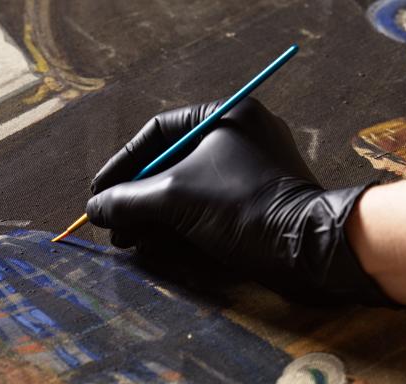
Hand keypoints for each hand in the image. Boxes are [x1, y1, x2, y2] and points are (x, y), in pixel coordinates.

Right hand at [86, 99, 395, 305]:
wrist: (311, 247)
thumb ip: (128, 199)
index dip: (122, 164)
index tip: (98, 193)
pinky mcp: (261, 201)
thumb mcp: (175, 198)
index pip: (158, 132)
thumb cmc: (244, 207)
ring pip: (189, 187)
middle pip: (171, 161)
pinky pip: (210, 204)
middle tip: (112, 223)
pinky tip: (157, 245)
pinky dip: (181, 223)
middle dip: (137, 195)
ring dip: (155, 214)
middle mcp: (242, 135)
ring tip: (128, 241)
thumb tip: (94, 207)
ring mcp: (254, 169)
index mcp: (226, 115)